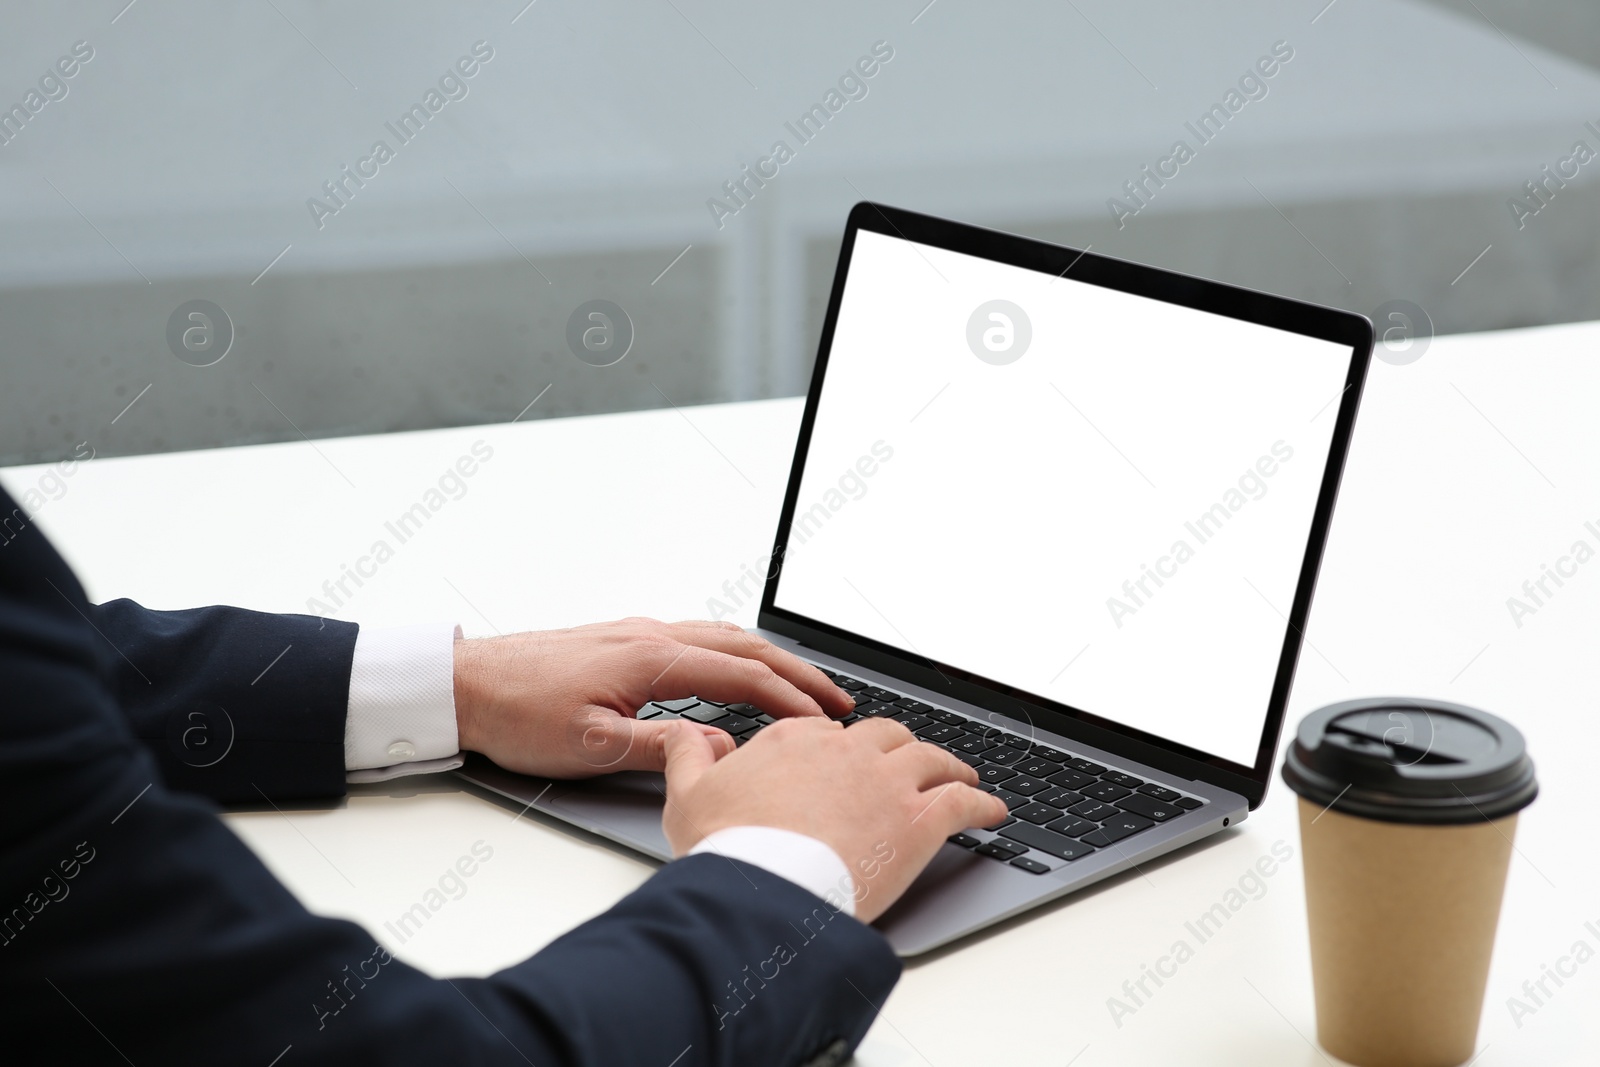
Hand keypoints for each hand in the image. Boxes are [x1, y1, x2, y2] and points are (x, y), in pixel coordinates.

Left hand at [452, 617, 854, 778]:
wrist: (466, 683)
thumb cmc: (517, 712)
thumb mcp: (590, 746)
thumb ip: (659, 748)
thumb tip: (716, 753)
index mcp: (650, 658)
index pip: (741, 674)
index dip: (790, 698)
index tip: (824, 720)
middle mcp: (650, 635)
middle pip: (744, 646)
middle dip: (797, 672)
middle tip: (836, 700)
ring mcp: (638, 633)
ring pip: (723, 636)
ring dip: (769, 658)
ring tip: (801, 685)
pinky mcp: (624, 639)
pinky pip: (698, 637)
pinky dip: (736, 651)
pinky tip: (737, 667)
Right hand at [660, 717, 1006, 922]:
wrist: (762, 892)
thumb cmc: (726, 849)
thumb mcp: (686, 795)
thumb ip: (688, 755)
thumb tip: (685, 731)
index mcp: (793, 740)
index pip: (828, 732)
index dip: (842, 750)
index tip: (848, 763)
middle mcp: (845, 751)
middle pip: (886, 736)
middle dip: (901, 748)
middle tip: (909, 763)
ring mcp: (886, 783)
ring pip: (930, 759)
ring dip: (949, 766)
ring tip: (960, 776)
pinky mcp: (917, 821)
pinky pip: (962, 802)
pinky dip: (981, 803)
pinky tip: (991, 810)